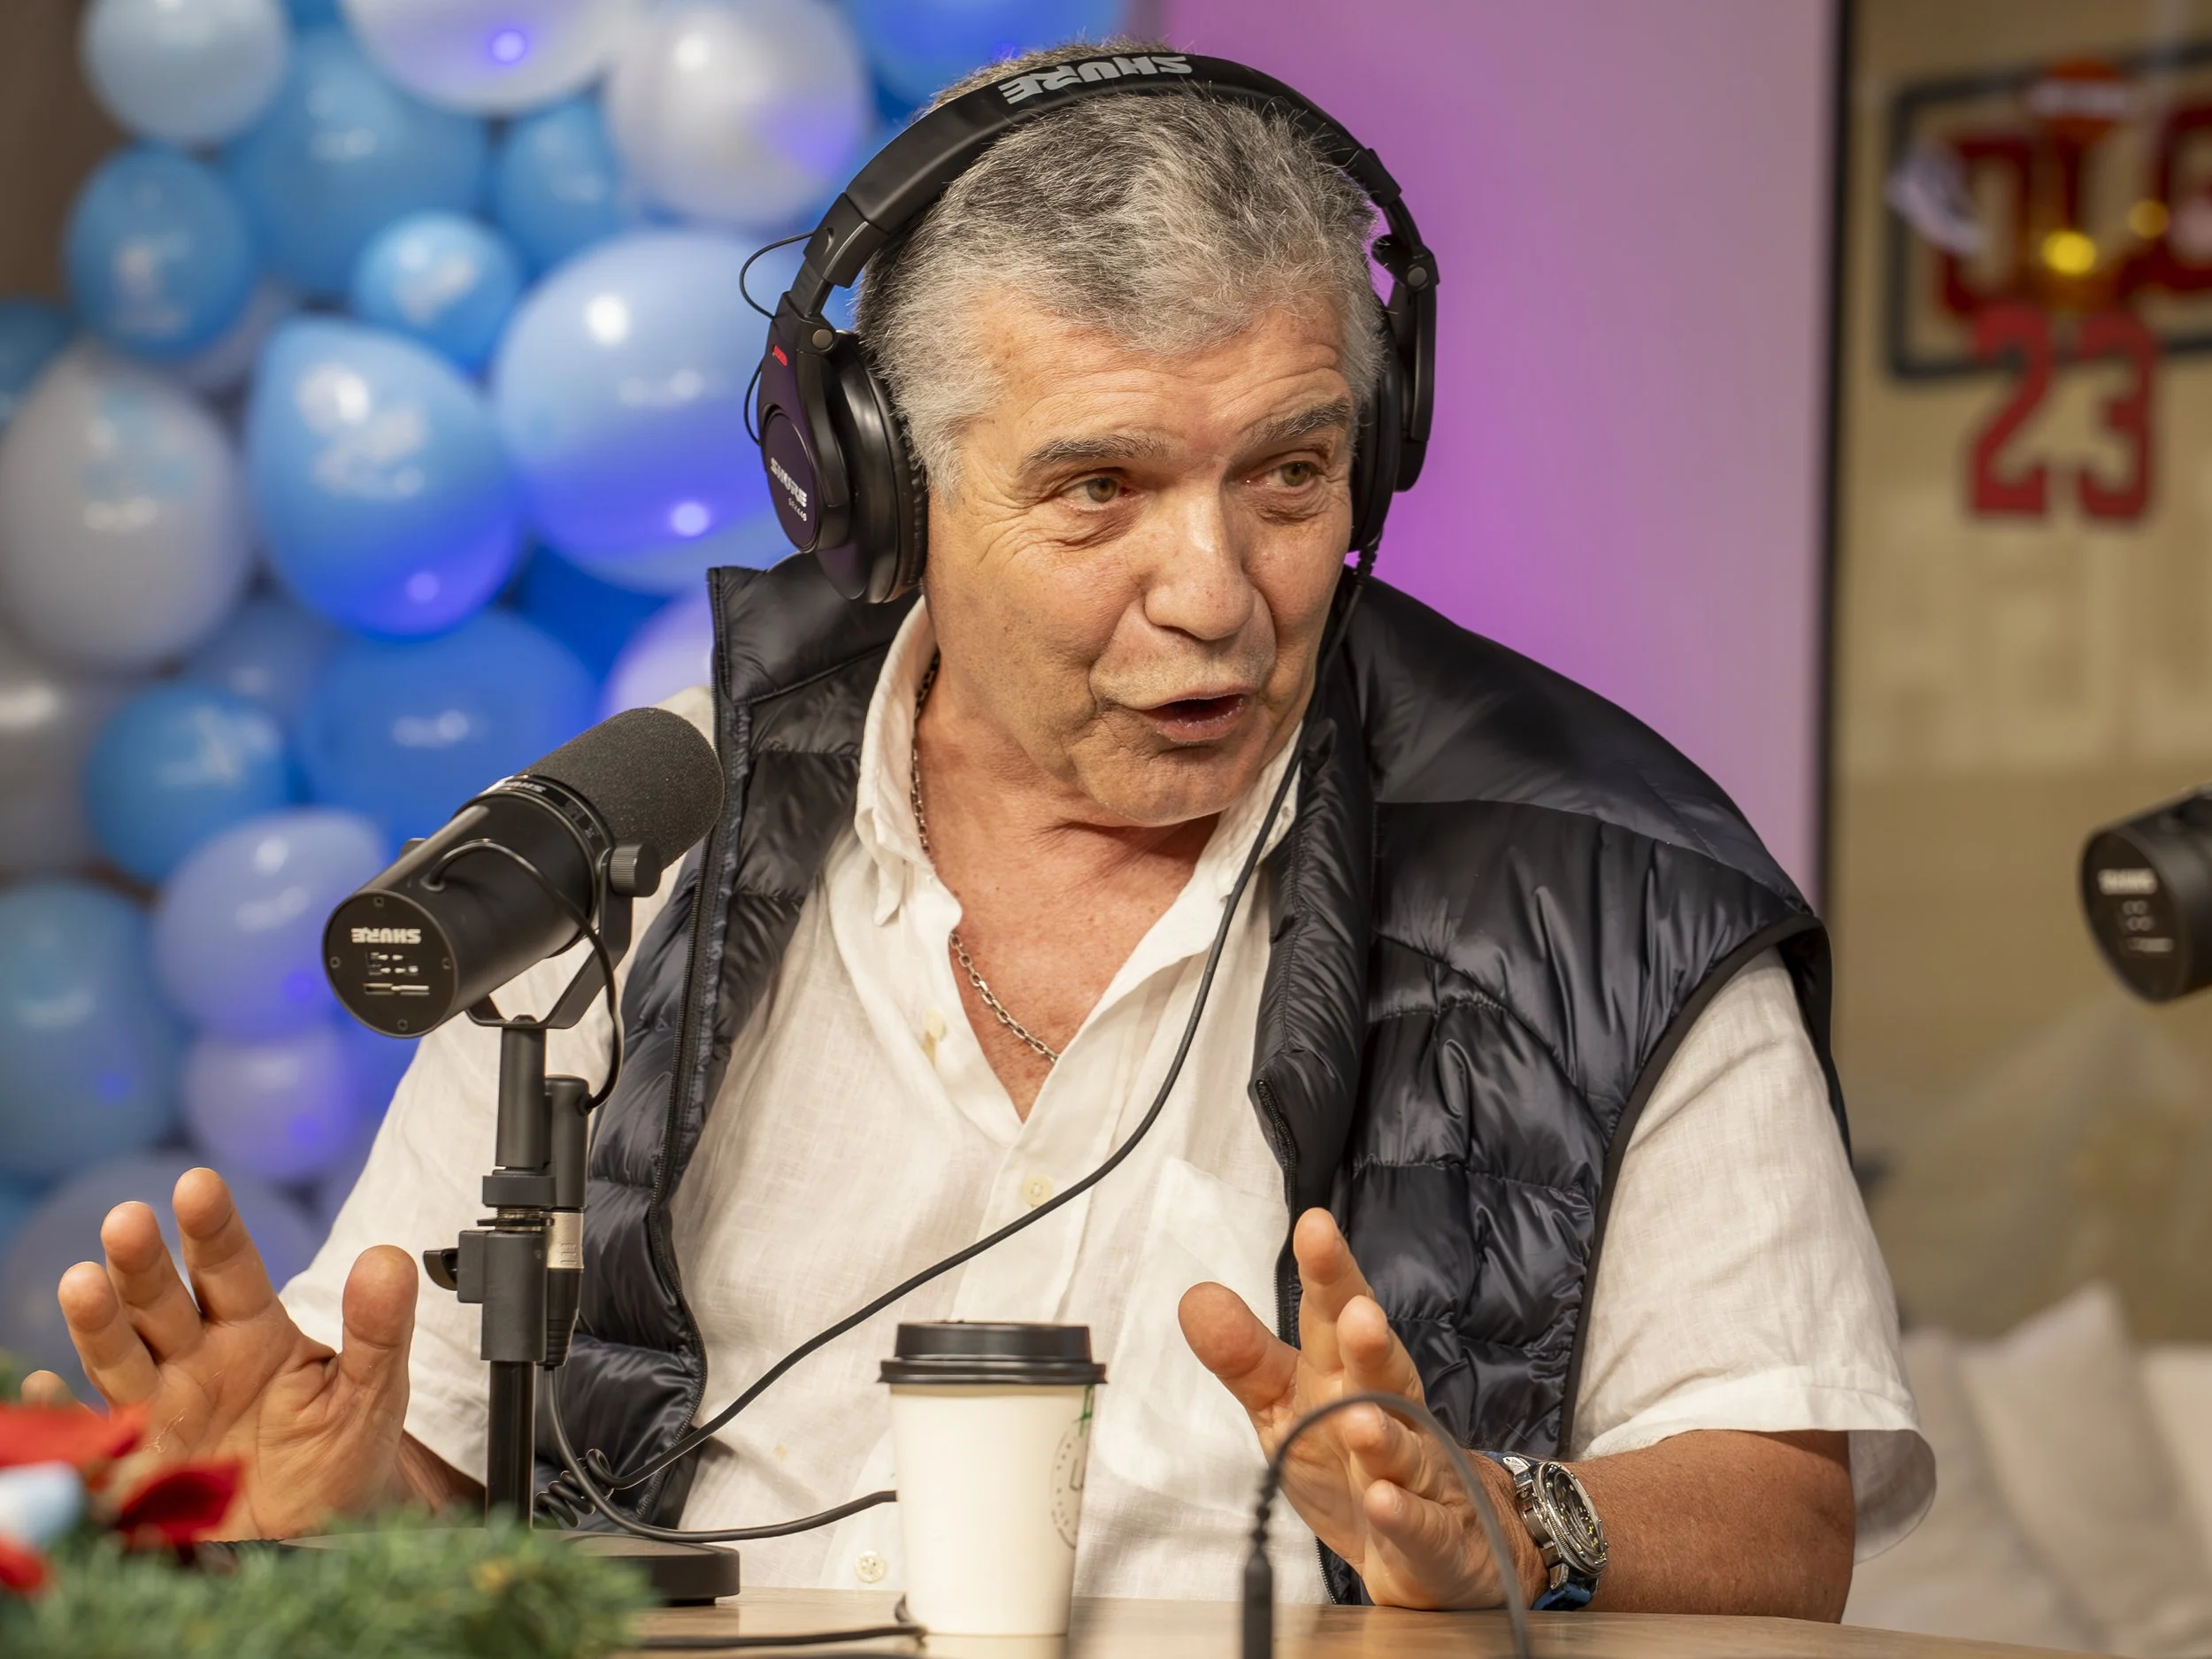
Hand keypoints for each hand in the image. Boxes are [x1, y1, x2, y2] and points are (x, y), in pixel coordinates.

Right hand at [23, 1166, 418, 1538]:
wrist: (321, 1535)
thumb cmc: (341, 1449)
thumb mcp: (372, 1390)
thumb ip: (380, 1327)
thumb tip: (390, 1259)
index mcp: (251, 1330)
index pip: (229, 1266)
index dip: (213, 1227)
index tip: (199, 1185)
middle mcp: (195, 1361)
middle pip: (163, 1303)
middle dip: (143, 1263)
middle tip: (127, 1221)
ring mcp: (160, 1412)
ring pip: (122, 1357)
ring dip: (99, 1322)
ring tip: (83, 1283)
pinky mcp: (135, 1471)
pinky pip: (92, 1442)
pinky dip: (62, 1418)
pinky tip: (43, 1387)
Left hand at [1179, 1208, 1542, 1608]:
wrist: (1437, 1548)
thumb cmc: (1351, 1464)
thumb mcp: (1287, 1408)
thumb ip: (1246, 1357)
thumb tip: (1196, 1296)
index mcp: (1348, 1374)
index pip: (1336, 1318)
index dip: (1329, 1275)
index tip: (1315, 1226)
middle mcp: (1390, 1413)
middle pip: (1382, 1370)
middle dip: (1370, 1342)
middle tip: (1357, 1313)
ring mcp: (1420, 1476)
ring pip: (1405, 1451)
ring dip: (1385, 1435)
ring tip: (1359, 1419)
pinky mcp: (1434, 1538)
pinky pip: (1421, 1526)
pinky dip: (1404, 1515)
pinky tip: (1384, 1501)